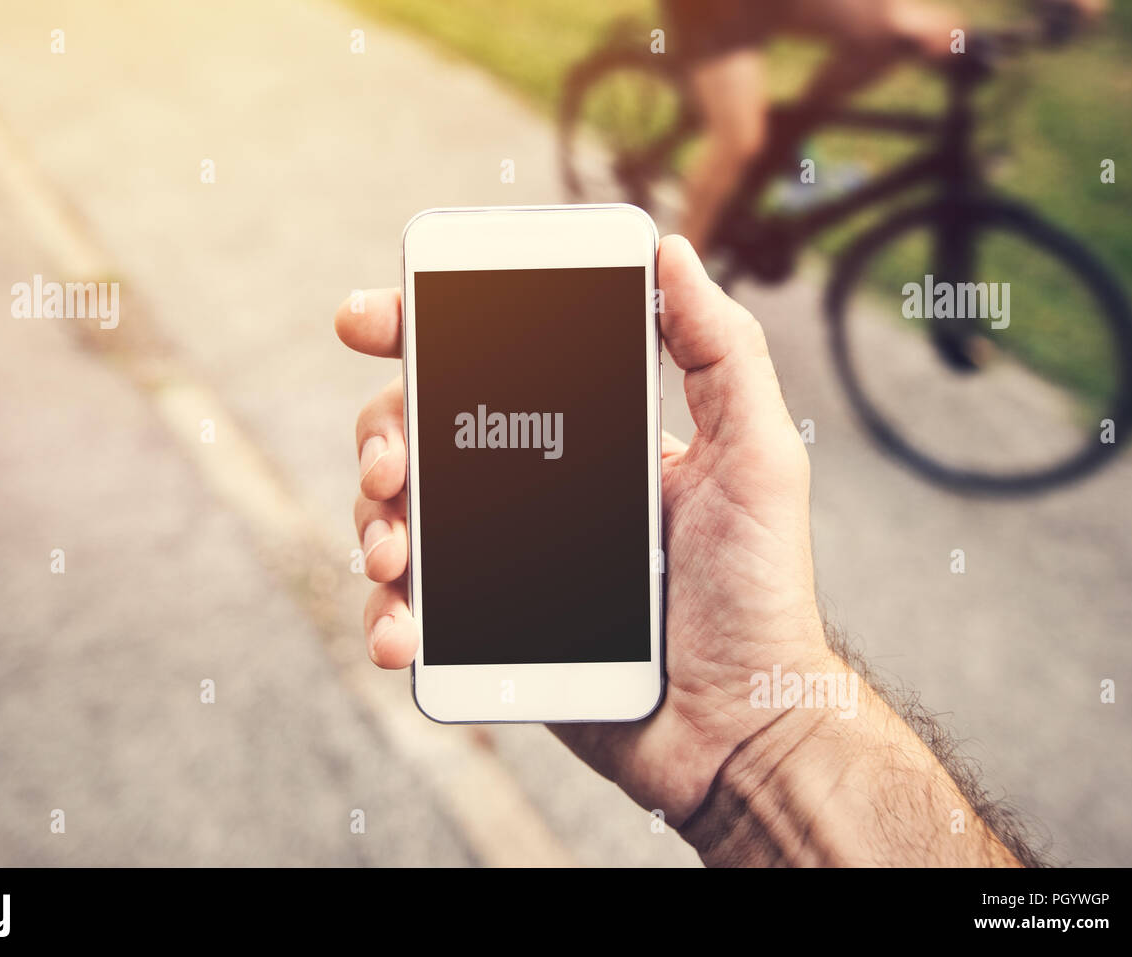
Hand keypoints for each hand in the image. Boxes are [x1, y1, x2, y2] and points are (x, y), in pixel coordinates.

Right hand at [335, 236, 830, 829]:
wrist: (741, 728)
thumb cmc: (760, 592)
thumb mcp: (758, 456)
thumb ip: (723, 351)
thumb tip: (671, 251)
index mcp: (584, 439)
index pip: (488, 367)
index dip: (417, 335)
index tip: (370, 321)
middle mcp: (533, 492)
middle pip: (420, 434)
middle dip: (381, 434)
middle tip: (391, 463)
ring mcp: (503, 563)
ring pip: (399, 517)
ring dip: (372, 523)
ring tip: (393, 554)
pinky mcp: (486, 634)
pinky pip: (412, 611)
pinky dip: (388, 615)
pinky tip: (399, 632)